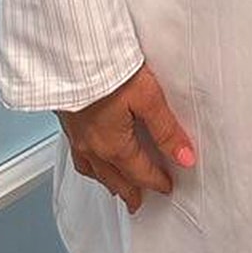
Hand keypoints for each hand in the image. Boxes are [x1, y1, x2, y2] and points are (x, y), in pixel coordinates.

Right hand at [57, 62, 195, 213]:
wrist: (72, 52)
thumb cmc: (107, 68)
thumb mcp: (148, 97)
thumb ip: (166, 129)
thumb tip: (185, 156)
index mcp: (113, 145)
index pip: (140, 172)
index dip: (156, 181)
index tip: (166, 187)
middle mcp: (92, 146)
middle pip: (114, 177)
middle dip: (129, 190)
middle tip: (138, 200)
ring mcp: (76, 135)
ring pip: (93, 170)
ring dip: (108, 180)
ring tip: (116, 185)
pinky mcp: (66, 120)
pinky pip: (78, 155)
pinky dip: (89, 165)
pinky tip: (90, 157)